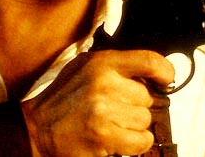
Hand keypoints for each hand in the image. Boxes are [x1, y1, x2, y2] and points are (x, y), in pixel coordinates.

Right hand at [20, 50, 174, 156]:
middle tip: (114, 110)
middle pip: (147, 98)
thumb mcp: (86, 67)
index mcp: (102, 62)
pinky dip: (133, 144)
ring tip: (110, 124)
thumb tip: (152, 72)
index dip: (165, 71)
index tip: (166, 80)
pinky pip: (141, 141)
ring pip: (145, 120)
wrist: (38, 127)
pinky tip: (116, 139)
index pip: (149, 61)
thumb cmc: (65, 97)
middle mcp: (104, 83)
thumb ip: (116, 66)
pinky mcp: (104, 135)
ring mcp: (104, 110)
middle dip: (135, 107)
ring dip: (132, 126)